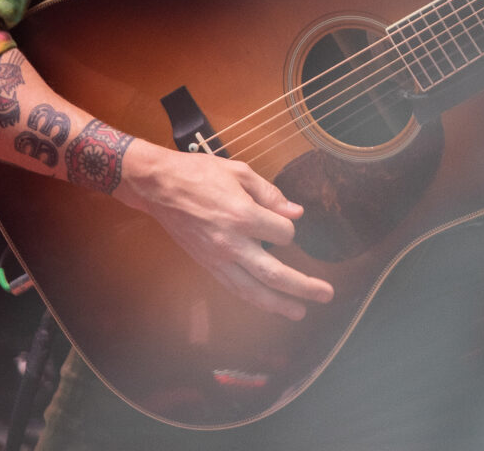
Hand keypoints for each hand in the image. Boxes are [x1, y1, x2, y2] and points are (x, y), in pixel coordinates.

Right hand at [116, 142, 332, 319]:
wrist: (158, 186)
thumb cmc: (199, 173)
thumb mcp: (239, 172)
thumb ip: (270, 194)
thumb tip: (296, 212)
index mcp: (242, 215)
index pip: (283, 234)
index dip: (289, 229)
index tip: (284, 221)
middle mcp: (231, 243)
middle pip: (274, 274)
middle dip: (302, 286)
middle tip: (326, 294)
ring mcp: (217, 258)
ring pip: (253, 290)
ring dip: (279, 304)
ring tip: (300, 312)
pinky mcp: (207, 265)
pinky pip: (235, 288)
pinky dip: (254, 298)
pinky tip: (268, 304)